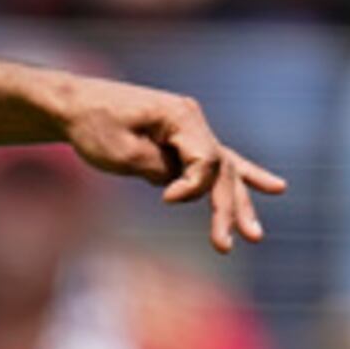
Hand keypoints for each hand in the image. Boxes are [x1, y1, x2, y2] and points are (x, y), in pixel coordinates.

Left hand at [53, 79, 285, 254]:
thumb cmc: (93, 125)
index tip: (164, 200)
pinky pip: (216, 161)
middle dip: (227, 209)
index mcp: (181, 115)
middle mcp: (192, 119)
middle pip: (220, 169)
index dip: (191, 188)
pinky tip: (276, 188)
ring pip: (223, 169)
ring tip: (255, 236)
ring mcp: (189, 128)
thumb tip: (182, 184)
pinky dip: (242, 177)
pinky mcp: (181, 139)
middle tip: (229, 244)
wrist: (73, 105)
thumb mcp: (122, 152)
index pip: (206, 161)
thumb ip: (159, 169)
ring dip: (236, 203)